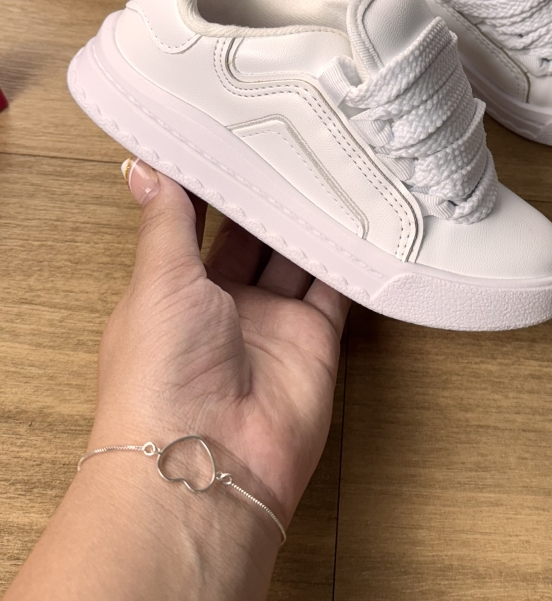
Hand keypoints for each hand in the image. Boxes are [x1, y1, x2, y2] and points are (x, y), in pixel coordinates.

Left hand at [90, 159, 349, 528]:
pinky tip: (358, 223)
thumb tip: (143, 167)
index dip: (212, 185)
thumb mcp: (158, 280)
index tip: (230, 138)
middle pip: (252, 238)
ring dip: (309, 223)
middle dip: (268, 198)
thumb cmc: (160, 375)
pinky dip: (347, 261)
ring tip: (327, 169)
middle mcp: (223, 305)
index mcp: (174, 289)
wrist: (208, 462)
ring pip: (296, 259)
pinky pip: (335, 292)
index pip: (196, 223)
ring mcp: (271, 324)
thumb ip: (167, 221)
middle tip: (290, 144)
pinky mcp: (313, 342)